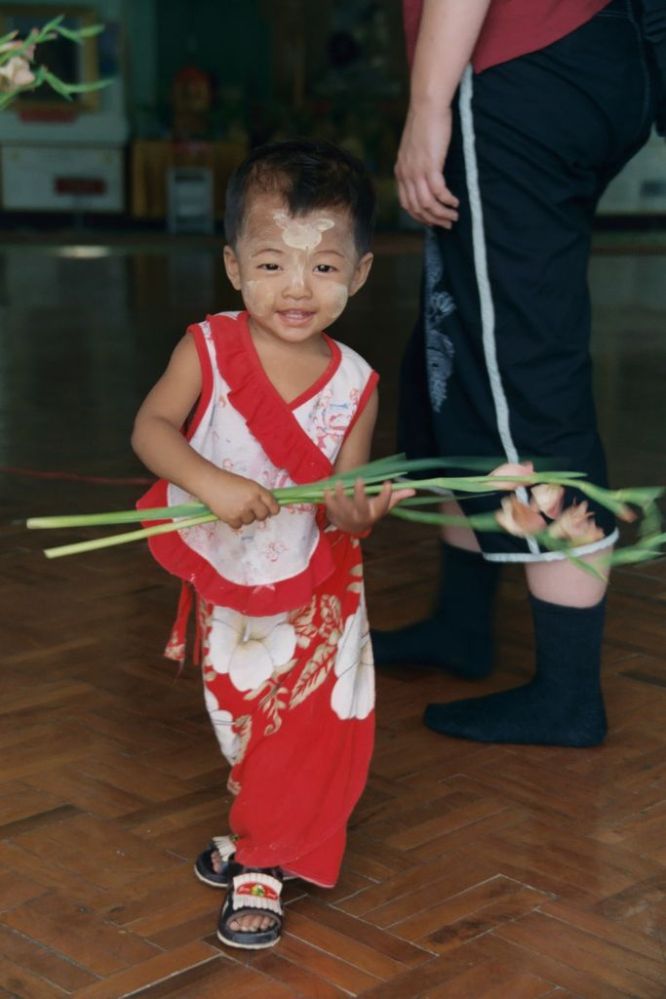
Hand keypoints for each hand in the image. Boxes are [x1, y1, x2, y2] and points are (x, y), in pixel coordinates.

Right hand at [198, 470, 279, 529]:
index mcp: (256, 490)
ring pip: (250, 521)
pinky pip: (238, 526)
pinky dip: (235, 521)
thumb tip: (267, 507)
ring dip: (245, 517)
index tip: (272, 511)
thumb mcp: (247, 484)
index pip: (272, 504)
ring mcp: (241, 510)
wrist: (210, 483)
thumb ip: (258, 494)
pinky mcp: (231, 518)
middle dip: (259, 514)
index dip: (273, 509)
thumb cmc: (228, 481)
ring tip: (236, 507)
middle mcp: (251, 501)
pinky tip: (230, 512)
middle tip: (252, 510)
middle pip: (263, 515)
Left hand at [324, 479, 415, 535]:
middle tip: (359, 479)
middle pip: (361, 506)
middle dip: (360, 494)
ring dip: (340, 494)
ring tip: (339, 482)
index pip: (383, 504)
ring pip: (343, 506)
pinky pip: (330, 507)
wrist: (352, 527)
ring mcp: (347, 517)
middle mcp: (361, 516)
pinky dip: (327, 497)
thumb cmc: (370, 511)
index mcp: (375, 512)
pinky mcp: (335, 515)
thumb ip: (396, 497)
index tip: (387, 482)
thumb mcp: (383, 506)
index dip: (386, 495)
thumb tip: (414, 490)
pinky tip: (326, 487)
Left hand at [395, 103, 458, 227]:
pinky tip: (455, 202)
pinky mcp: (430, 165)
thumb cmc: (425, 122)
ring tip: (454, 216)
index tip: (432, 221)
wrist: (427, 104)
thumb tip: (427, 174)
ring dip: (442, 214)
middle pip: (417, 208)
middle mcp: (406, 174)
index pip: (406, 203)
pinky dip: (447, 200)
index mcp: (400, 171)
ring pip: (427, 204)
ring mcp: (416, 171)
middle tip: (447, 224)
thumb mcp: (415, 147)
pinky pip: (438, 192)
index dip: (419, 216)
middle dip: (433, 220)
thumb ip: (417, 162)